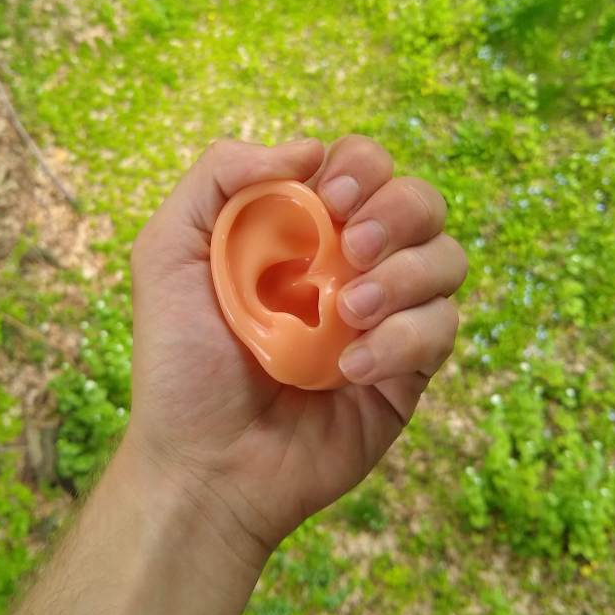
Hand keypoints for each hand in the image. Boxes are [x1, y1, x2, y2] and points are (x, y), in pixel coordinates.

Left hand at [126, 136, 466, 566]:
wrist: (203, 464)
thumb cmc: (181, 361)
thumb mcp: (168, 251)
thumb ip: (219, 176)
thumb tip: (307, 150)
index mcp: (302, 228)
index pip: (361, 166)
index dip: (360, 166)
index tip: (329, 197)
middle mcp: (352, 265)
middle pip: (419, 203)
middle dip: (396, 211)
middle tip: (351, 248)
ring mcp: (386, 317)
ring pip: (447, 258)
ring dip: (406, 274)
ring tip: (350, 311)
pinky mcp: (408, 371)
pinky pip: (444, 328)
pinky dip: (404, 338)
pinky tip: (351, 368)